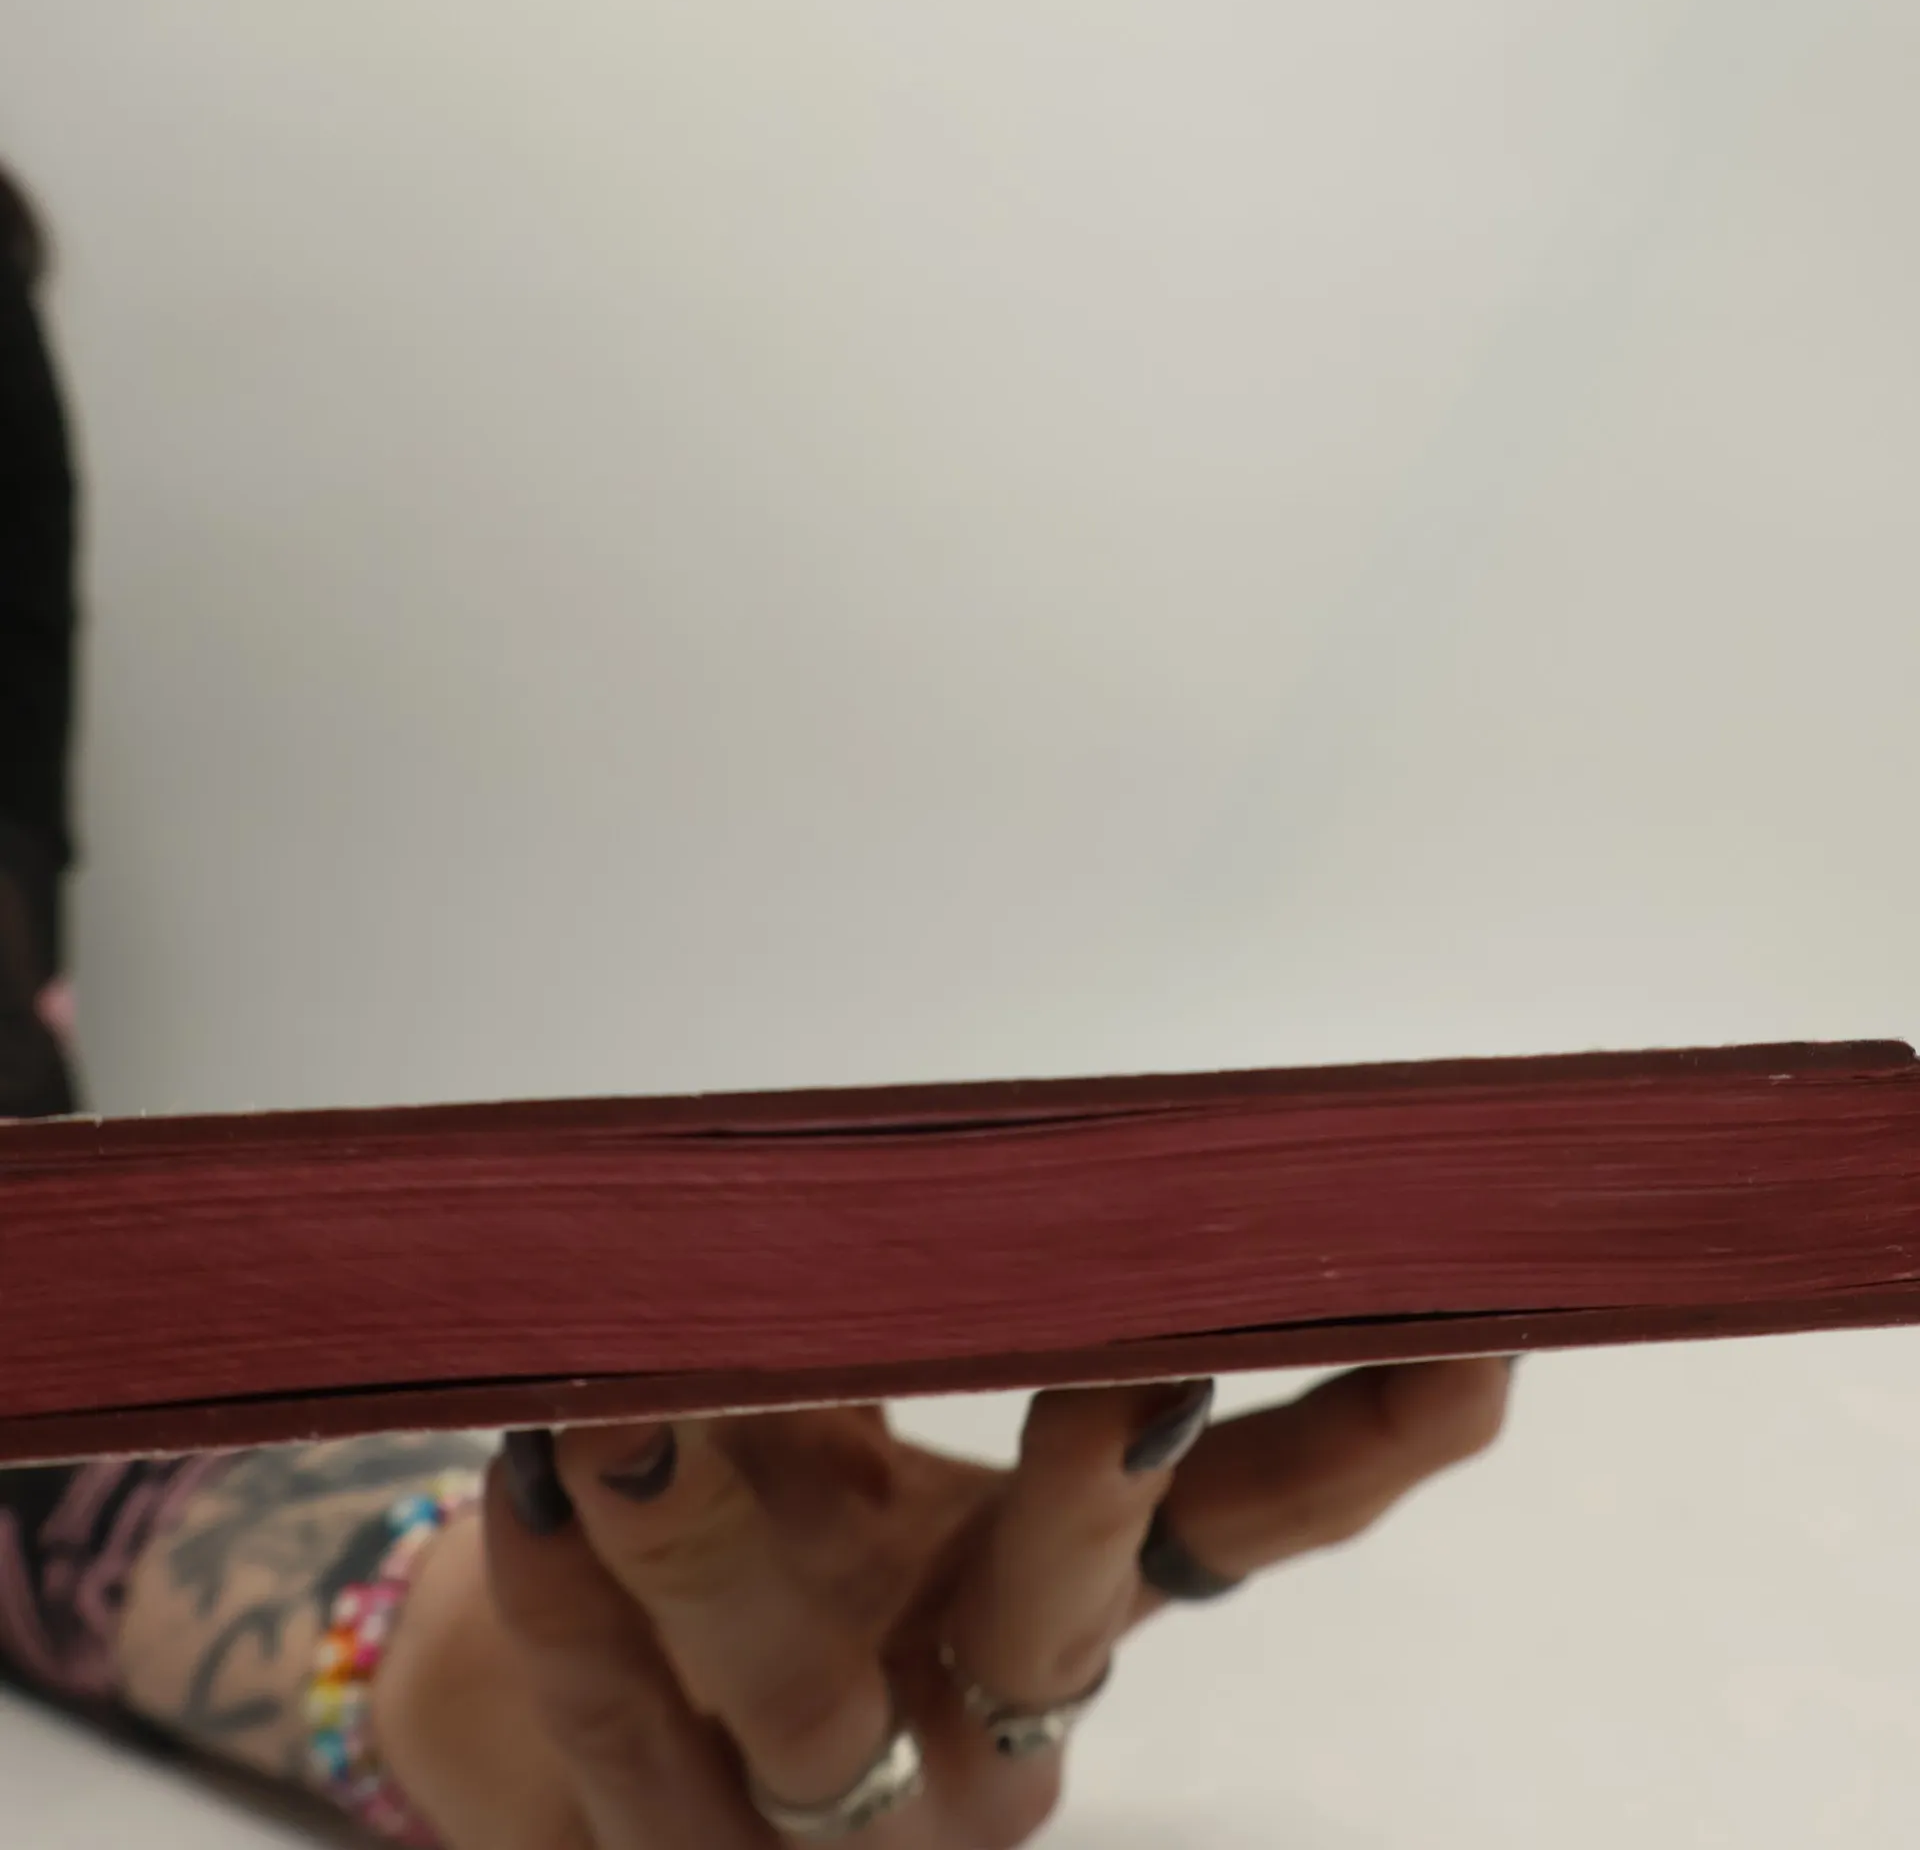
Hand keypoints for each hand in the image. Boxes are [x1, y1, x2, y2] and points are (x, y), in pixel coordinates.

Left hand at [376, 1361, 1510, 1847]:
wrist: (605, 1724)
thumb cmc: (768, 1540)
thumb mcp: (864, 1419)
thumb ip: (903, 1298)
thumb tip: (976, 1110)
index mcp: (1069, 1591)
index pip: (1264, 1514)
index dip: (1378, 1423)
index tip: (1468, 1303)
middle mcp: (992, 1716)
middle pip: (1072, 1607)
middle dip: (1095, 1482)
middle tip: (1115, 1361)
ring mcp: (838, 1820)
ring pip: (800, 1693)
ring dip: (715, 1528)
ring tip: (628, 1401)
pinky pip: (619, 1730)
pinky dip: (569, 1608)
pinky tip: (525, 1480)